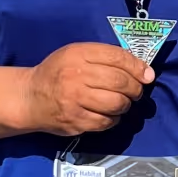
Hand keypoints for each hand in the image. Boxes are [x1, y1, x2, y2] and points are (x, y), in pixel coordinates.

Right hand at [19, 43, 152, 136]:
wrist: (29, 97)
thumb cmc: (59, 72)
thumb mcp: (77, 54)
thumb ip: (106, 57)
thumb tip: (144, 71)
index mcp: (78, 54)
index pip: (117, 58)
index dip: (138, 67)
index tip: (147, 75)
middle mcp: (75, 76)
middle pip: (120, 82)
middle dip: (135, 88)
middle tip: (136, 91)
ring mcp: (74, 101)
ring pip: (117, 104)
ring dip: (126, 105)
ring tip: (122, 102)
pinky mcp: (75, 122)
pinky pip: (106, 122)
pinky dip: (114, 119)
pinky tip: (108, 114)